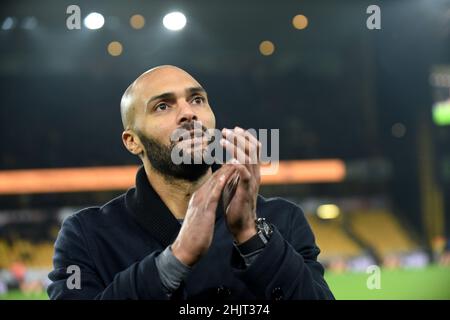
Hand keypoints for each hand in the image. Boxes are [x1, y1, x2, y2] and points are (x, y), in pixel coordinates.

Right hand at [171, 164, 236, 265]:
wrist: (185, 249)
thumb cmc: (194, 234)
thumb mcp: (200, 214)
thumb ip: (205, 204)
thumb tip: (210, 198)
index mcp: (200, 197)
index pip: (215, 179)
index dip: (226, 168)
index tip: (236, 158)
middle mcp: (199, 196)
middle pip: (215, 176)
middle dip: (227, 163)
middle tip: (236, 151)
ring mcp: (200, 202)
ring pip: (214, 181)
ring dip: (225, 168)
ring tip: (234, 156)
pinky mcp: (203, 210)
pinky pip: (213, 194)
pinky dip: (221, 183)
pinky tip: (227, 175)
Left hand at [220, 127, 261, 243]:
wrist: (241, 226)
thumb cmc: (236, 204)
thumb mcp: (234, 183)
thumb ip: (234, 171)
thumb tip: (229, 159)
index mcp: (252, 171)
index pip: (254, 148)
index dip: (245, 137)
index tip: (234, 129)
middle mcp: (255, 174)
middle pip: (252, 149)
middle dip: (240, 138)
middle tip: (227, 130)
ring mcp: (252, 182)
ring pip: (248, 159)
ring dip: (236, 147)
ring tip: (224, 139)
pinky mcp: (246, 191)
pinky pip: (245, 175)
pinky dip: (239, 165)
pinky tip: (231, 159)